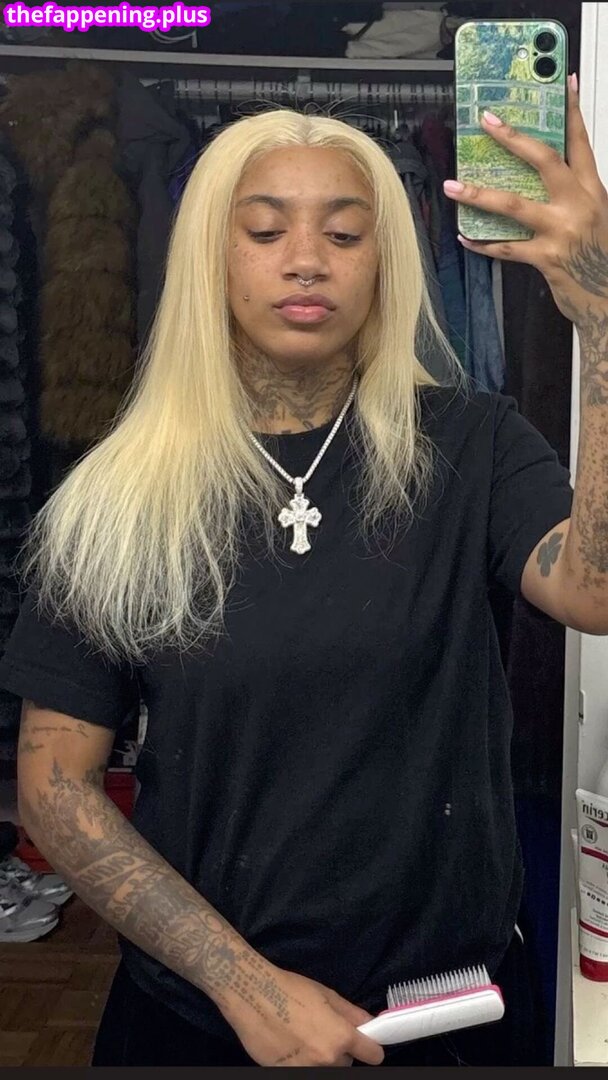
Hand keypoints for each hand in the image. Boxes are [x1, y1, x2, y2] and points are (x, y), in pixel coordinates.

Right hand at [221, 962, 385, 1066]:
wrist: (252, 996)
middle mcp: (327, 1060)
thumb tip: (370, 1023)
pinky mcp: (286, 1075)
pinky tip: (289, 1046)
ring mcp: (306, 1071)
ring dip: (321, 1059)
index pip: (373, 1055)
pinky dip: (301, 1062)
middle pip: (346, 1063)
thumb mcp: (325, 994)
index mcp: (340, 1037)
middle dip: (339, 1051)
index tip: (366, 1045)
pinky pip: (303, 1070)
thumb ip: (350, 1012)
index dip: (370, 1047)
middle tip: (322, 1032)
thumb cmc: (290, 989)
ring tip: (304, 1039)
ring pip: (325, 1069)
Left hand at [442, 74, 607, 333]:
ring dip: (479, 194)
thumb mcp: (597, 217)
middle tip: (487, 121)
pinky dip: (483, 243)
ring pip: (514, 204)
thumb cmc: (600, 258)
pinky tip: (465, 236)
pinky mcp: (547, 258)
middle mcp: (579, 205)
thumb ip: (574, 196)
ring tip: (453, 186)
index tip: (563, 83)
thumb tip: (540, 180)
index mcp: (593, 190)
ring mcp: (562, 231)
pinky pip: (506, 248)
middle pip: (544, 160)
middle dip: (513, 138)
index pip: (581, 142)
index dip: (572, 110)